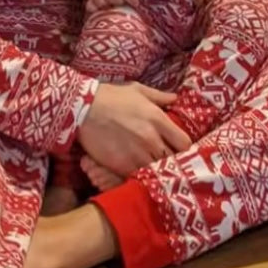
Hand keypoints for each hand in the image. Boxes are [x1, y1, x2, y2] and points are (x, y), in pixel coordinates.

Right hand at [77, 82, 191, 176]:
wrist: (83, 109)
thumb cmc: (111, 97)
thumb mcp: (137, 90)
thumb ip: (159, 96)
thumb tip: (175, 99)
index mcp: (158, 119)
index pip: (184, 142)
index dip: (184, 147)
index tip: (178, 148)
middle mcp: (152, 139)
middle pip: (173, 159)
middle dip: (173, 161)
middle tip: (168, 162)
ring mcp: (137, 154)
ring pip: (157, 171)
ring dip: (157, 171)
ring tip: (154, 170)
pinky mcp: (122, 166)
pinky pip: (138, 176)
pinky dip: (140, 177)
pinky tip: (139, 174)